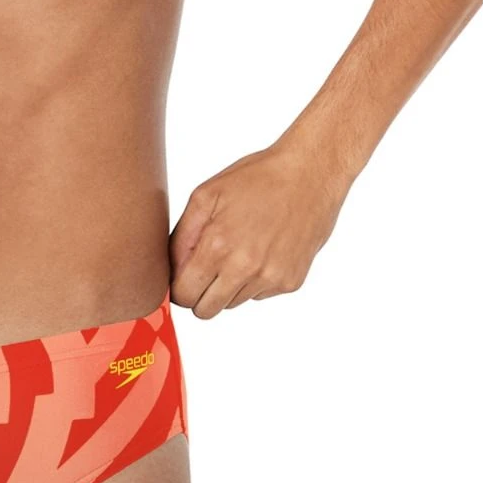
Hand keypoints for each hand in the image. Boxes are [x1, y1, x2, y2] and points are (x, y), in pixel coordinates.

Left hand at [169, 140, 350, 319]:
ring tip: (242, 249)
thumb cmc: (257, 178)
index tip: (185, 275)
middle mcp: (244, 269)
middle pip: (205, 311)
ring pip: (232, 303)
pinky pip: (259, 295)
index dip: (179, 287)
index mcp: (217, 247)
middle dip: (200, 293)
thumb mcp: (205, 196)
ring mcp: (270, 278)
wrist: (313, 171)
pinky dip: (256, 280)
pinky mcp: (290, 282)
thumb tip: (169, 272)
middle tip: (208, 268)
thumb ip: (180, 238)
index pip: (183, 296)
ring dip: (229, 285)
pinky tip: (265, 250)